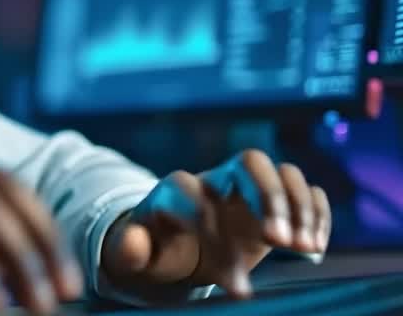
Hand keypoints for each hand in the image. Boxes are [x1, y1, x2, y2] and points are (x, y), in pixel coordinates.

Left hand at [101, 149, 330, 299]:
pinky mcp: (275, 200)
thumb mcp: (135, 255)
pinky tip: (315, 246)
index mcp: (176, 190)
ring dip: (299, 205)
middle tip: (281, 242)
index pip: (196, 196)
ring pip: (281, 170)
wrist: (177, 244)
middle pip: (249, 161)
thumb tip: (133, 241)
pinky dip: (317, 211)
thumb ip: (128, 250)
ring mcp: (248, 186)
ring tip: (305, 249)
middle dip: (268, 197)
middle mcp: (216, 179)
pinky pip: (305, 187)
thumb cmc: (157, 248)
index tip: (233, 283)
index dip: (214, 234)